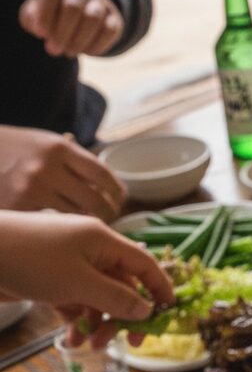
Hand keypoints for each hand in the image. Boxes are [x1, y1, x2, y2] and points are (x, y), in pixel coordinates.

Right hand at [0, 126, 125, 220]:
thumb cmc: (10, 149)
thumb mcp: (42, 143)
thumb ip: (73, 160)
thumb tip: (108, 183)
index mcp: (58, 148)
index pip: (104, 174)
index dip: (118, 191)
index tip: (121, 199)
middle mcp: (46, 168)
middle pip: (96, 201)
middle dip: (108, 213)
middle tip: (109, 218)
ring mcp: (29, 189)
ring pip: (76, 217)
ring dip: (87, 224)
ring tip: (87, 225)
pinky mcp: (16, 208)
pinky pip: (51, 224)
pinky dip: (61, 228)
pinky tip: (62, 229)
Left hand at [0, 212, 173, 347]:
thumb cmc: (29, 260)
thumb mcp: (79, 283)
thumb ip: (116, 298)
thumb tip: (146, 310)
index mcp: (103, 242)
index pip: (145, 264)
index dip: (160, 288)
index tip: (167, 314)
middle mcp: (90, 251)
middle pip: (122, 285)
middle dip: (125, 315)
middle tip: (127, 343)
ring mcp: (68, 266)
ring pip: (98, 297)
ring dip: (99, 322)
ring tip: (91, 345)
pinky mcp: (49, 280)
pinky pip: (74, 302)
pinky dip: (76, 321)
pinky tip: (71, 339)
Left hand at [19, 0, 123, 57]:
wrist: (80, 11)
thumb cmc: (51, 11)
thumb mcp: (35, 11)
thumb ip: (31, 17)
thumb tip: (40, 28)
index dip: (45, 15)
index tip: (41, 35)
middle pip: (73, 6)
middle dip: (62, 32)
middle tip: (53, 50)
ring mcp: (100, 0)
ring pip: (92, 18)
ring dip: (78, 40)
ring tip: (69, 52)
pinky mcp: (114, 17)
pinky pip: (109, 30)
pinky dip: (97, 44)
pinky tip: (87, 51)